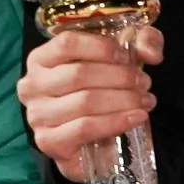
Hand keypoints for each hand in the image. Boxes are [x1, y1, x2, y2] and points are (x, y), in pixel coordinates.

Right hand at [18, 26, 162, 183]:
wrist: (95, 137)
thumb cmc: (103, 90)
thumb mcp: (125, 57)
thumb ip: (142, 42)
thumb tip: (151, 53)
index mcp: (41, 59)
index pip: (67, 43)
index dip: (101, 47)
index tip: (127, 57)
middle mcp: (32, 86)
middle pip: (79, 74)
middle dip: (120, 77)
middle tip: (144, 83)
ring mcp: (37, 116)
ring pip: (84, 102)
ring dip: (123, 100)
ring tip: (144, 101)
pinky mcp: (49, 142)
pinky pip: (85, 128)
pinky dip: (116, 122)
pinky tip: (136, 118)